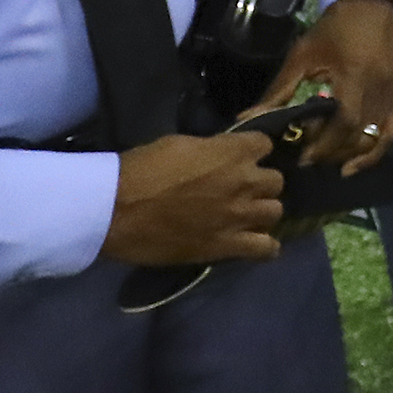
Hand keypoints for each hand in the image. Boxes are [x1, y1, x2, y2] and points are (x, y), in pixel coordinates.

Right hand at [100, 132, 283, 266]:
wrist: (116, 210)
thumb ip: (210, 149)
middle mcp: (245, 182)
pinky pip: (266, 248)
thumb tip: (218, 155)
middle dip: (259, 184)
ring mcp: (239, 215)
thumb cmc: (141, 170)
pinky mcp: (227, 246)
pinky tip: (252, 244)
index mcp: (233, 152)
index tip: (240, 158)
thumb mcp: (180, 144)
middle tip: (239, 190)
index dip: (252, 151)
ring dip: (261, 212)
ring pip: (275, 212)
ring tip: (243, 216)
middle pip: (275, 181)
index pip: (265, 144)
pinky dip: (264, 247)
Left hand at [256, 0, 392, 172]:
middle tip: (306, 157)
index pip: (343, 123)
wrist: (371, 7)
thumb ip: (280, 90)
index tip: (301, 156)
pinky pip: (390, 135)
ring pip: (373, 140)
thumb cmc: (333, 29)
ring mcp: (391, 97)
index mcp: (355, 77)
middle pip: (357, 136)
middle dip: (330, 152)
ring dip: (348, 155)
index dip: (323, 145)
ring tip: (324, 158)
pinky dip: (373, 154)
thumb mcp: (302, 55)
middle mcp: (377, 91)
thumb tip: (248, 118)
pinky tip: (353, 166)